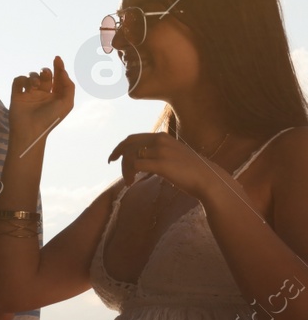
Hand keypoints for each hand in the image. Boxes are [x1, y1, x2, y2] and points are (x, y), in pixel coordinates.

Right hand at [8, 56, 74, 154]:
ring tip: (35, 85)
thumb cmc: (50, 118)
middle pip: (45, 75)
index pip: (58, 78)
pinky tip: (26, 87)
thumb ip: (69, 86)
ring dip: (34, 77)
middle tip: (46, 74)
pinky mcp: (17, 95)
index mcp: (55, 96)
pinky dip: (22, 79)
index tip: (57, 59)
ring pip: (32, 76)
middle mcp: (42, 94)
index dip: (59, 67)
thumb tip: (62, 72)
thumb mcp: (67, 103)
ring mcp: (29, 94)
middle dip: (46, 72)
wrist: (30, 130)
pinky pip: (18, 80)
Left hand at [108, 132, 233, 202]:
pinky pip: (134, 166)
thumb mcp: (174, 155)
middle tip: (111, 164)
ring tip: (128, 181)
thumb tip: (141, 159)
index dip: (120, 146)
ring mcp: (161, 151)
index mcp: (162, 137)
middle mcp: (160, 140)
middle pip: (128, 144)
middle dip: (117, 154)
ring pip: (130, 156)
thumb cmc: (191, 171)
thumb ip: (159, 153)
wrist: (208, 179)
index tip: (114, 157)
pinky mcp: (161, 164)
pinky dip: (128, 174)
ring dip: (124, 169)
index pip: (133, 138)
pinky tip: (131, 182)